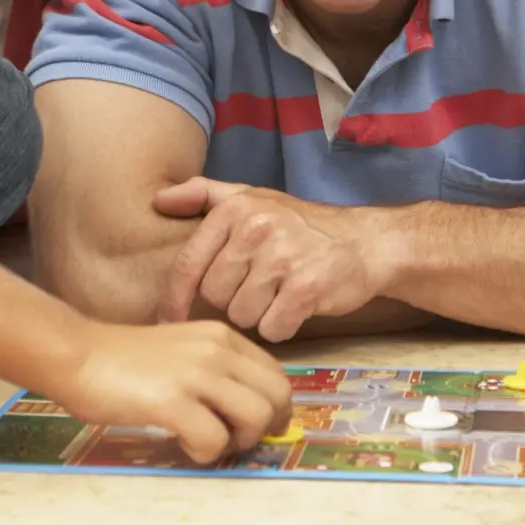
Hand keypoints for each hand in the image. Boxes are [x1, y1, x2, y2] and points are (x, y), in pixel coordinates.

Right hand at [47, 321, 294, 464]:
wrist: (77, 354)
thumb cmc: (122, 359)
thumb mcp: (183, 351)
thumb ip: (214, 371)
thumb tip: (245, 410)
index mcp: (222, 338)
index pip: (277, 375)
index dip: (275, 408)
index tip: (255, 427)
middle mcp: (217, 350)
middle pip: (277, 397)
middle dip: (263, 429)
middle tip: (232, 440)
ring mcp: (196, 374)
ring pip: (256, 418)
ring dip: (236, 441)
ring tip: (205, 440)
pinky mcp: (171, 401)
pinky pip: (214, 440)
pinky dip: (203, 452)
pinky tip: (179, 442)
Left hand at [153, 179, 384, 341]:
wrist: (365, 242)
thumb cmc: (302, 224)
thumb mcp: (254, 198)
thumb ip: (204, 195)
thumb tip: (159, 199)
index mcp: (236, 209)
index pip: (188, 264)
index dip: (174, 298)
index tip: (170, 319)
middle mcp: (257, 229)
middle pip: (215, 295)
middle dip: (232, 299)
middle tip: (259, 285)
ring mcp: (283, 259)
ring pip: (241, 316)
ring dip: (258, 315)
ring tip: (279, 293)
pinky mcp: (306, 289)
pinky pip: (272, 329)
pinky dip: (282, 326)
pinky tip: (296, 307)